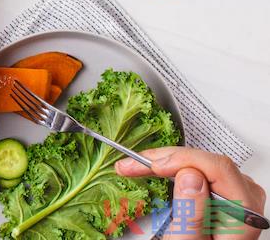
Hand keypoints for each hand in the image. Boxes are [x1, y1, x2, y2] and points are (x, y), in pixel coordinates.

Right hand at [116, 147, 266, 239]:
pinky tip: (152, 171)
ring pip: (197, 163)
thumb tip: (190, 175)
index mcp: (243, 212)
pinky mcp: (218, 193)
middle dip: (164, 160)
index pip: (217, 168)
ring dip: (163, 163)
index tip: (150, 167)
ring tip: (135, 168)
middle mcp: (243, 200)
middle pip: (205, 162)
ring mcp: (232, 195)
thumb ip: (192, 214)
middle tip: (132, 166)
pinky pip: (194, 170)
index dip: (180, 160)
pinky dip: (169, 170)